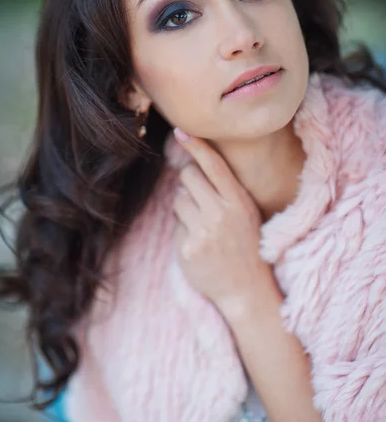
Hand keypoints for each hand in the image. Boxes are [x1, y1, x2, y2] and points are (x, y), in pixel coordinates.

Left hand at [172, 128, 270, 319]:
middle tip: (198, 195)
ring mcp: (203, 232)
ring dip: (184, 206)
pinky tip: (198, 244)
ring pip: (178, 198)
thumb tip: (192, 167)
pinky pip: (175, 224)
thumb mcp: (245, 213)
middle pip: (188, 176)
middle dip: (188, 180)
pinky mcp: (187, 249)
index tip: (181, 131)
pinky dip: (183, 230)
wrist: (247, 289)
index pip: (214, 166)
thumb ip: (225, 190)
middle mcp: (221, 214)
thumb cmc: (245, 245)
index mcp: (239, 202)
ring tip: (201, 224)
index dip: (196, 146)